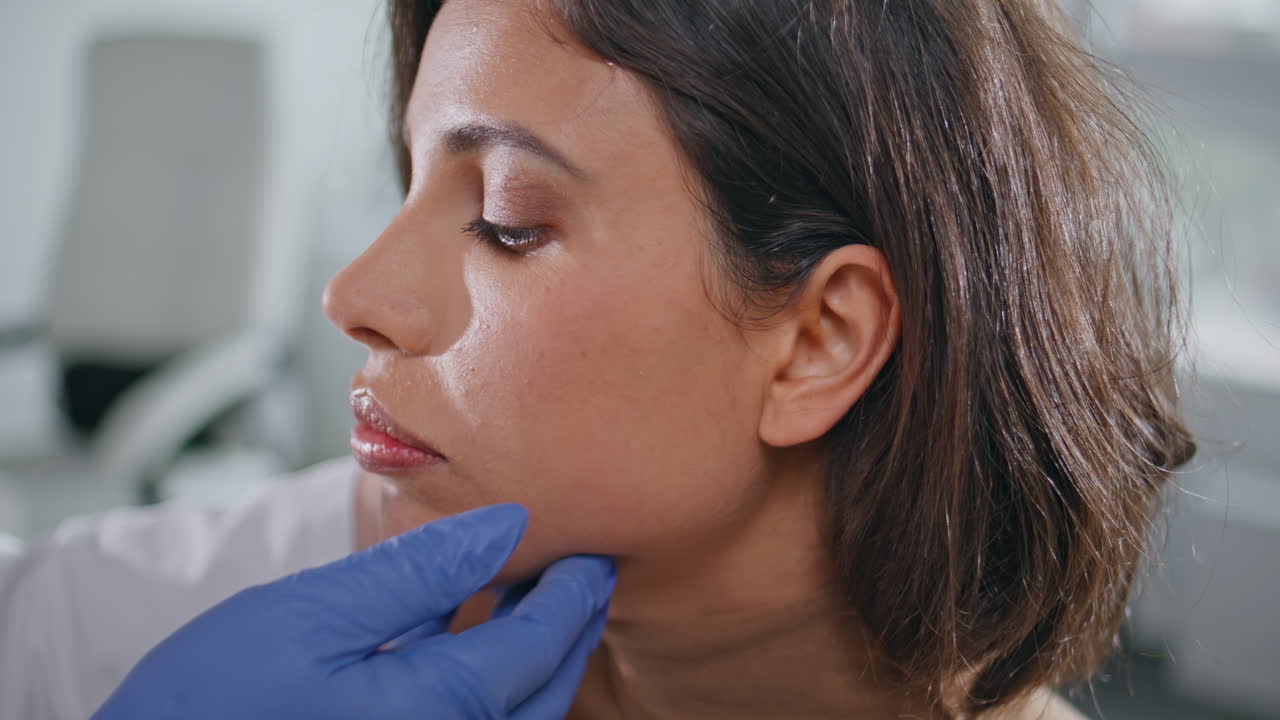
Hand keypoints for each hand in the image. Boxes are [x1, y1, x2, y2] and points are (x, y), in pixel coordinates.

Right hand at [93, 504, 614, 718]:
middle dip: (571, 632)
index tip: (593, 552)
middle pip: (540, 696)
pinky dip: (495, 692)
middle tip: (586, 575)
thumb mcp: (311, 613)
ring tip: (541, 603)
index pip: (537, 650)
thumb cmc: (209, 700)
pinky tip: (475, 646)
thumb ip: (417, 571)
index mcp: (431, 714)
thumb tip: (504, 525)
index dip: (572, 595)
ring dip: (539, 665)